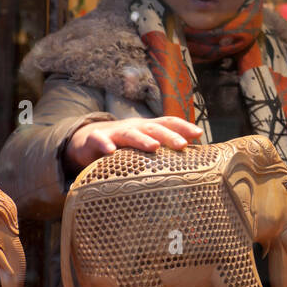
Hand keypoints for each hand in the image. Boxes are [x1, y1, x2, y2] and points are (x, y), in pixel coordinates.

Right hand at [65, 116, 202, 172]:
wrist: (87, 140)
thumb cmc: (124, 146)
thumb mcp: (144, 145)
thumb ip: (164, 151)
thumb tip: (194, 163)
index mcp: (148, 128)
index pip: (168, 123)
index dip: (183, 126)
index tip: (199, 134)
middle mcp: (134, 127)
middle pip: (153, 129)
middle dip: (169, 135)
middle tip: (183, 144)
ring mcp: (115, 133)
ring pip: (130, 134)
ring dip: (142, 140)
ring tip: (154, 147)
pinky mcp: (95, 140)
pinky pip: (99, 141)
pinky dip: (104, 145)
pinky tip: (110, 152)